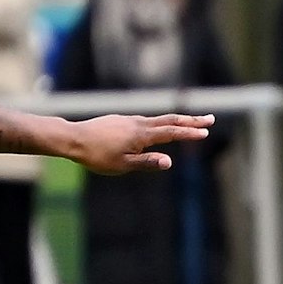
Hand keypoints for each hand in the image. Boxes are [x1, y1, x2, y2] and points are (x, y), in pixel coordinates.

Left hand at [66, 113, 212, 174]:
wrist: (72, 139)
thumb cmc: (96, 156)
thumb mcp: (122, 165)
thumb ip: (146, 162)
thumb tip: (169, 162)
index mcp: (142, 135)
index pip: (171, 132)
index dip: (189, 133)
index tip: (205, 133)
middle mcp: (138, 123)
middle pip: (169, 120)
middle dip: (191, 121)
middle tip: (210, 119)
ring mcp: (128, 120)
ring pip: (157, 119)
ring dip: (175, 120)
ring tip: (187, 123)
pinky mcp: (119, 120)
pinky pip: (144, 120)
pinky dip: (157, 122)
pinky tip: (154, 127)